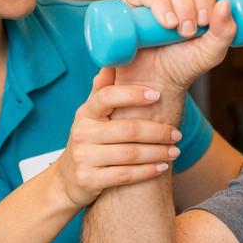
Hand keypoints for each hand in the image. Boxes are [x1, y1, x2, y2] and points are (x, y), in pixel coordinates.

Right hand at [51, 69, 182, 208]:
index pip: (107, 97)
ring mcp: (84, 158)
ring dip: (157, 153)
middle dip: (158, 131)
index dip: (133, 94)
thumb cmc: (88, 142)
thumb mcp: (90, 116)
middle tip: (177, 133)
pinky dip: (147, 171)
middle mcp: (82, 133)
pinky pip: (125, 175)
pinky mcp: (89, 180)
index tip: (157, 95)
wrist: (66, 180)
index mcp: (85, 113)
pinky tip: (162, 168)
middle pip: (128, 129)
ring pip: (130, 154)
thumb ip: (102, 91)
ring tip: (175, 151)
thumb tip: (111, 63)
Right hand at [117, 0, 236, 95]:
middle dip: (189, 5)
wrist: (156, 83)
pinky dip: (156, 3)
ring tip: (174, 29)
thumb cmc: (183, 65)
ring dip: (174, 5)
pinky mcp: (131, 6)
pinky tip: (164, 22)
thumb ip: (225, 32)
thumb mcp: (211, 52)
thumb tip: (226, 4)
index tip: (205, 21)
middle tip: (189, 31)